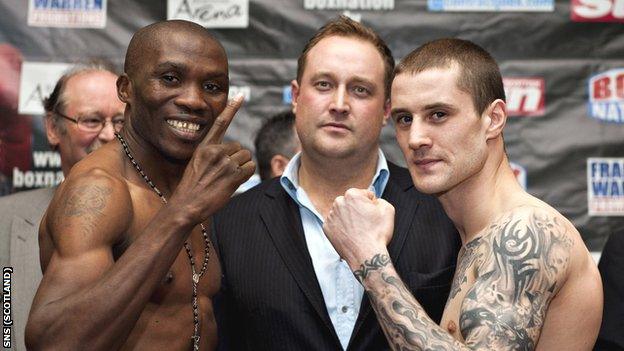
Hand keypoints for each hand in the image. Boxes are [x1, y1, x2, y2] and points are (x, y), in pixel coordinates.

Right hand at [170, 94, 254, 222]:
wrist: (186, 205)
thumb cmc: (191, 188)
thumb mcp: (196, 164)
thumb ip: (213, 155)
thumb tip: (232, 153)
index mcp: (205, 147)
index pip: (220, 123)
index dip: (232, 108)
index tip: (241, 95)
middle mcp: (215, 152)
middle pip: (240, 148)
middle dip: (237, 160)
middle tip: (223, 174)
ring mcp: (225, 164)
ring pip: (246, 158)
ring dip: (242, 168)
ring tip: (227, 179)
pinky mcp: (233, 176)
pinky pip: (250, 169)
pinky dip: (246, 175)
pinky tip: (234, 183)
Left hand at [323, 188, 394, 270]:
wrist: (366, 255)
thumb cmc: (377, 234)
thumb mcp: (388, 210)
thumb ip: (380, 200)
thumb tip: (375, 201)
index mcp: (352, 195)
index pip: (364, 194)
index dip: (371, 204)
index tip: (372, 214)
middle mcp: (338, 203)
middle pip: (351, 202)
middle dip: (357, 210)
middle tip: (366, 223)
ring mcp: (331, 216)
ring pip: (342, 213)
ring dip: (349, 218)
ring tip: (358, 230)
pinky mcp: (326, 228)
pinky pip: (336, 224)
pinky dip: (342, 228)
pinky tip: (350, 235)